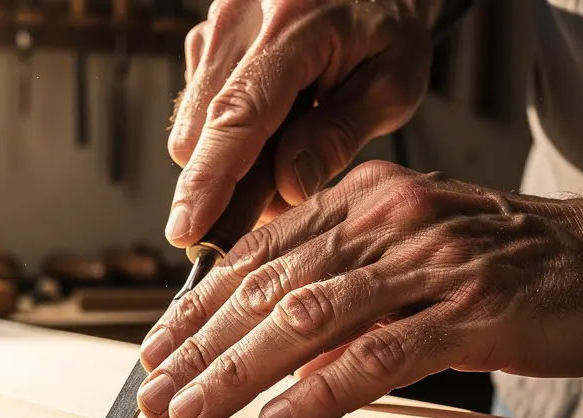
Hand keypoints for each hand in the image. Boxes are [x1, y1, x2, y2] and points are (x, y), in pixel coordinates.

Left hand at [138, 161, 582, 417]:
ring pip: (309, 318)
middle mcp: (385, 221)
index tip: (157, 348)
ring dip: (240, 370)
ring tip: (193, 410)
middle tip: (153, 391)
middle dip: (201, 346)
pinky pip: (381, 354)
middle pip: (269, 288)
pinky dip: (324, 390)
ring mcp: (426, 263)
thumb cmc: (502, 256)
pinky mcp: (469, 309)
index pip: (257, 254)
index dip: (198, 305)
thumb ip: (344, 278)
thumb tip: (275, 341)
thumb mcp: (408, 245)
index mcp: (362, 201)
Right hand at [166, 0, 439, 243]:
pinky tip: (272, 123)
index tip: (189, 230)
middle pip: (200, 133)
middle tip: (281, 199)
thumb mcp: (394, 81)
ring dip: (230, 161)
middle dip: (227, 185)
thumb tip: (289, 187)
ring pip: (192, 129)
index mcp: (293, 24)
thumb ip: (340, 133)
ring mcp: (214, 27)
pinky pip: (196, 111)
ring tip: (289, 147)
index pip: (238, 114)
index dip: (210, 179)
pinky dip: (227, 136)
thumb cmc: (386, 28)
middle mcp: (239, 18)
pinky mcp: (203, 40)